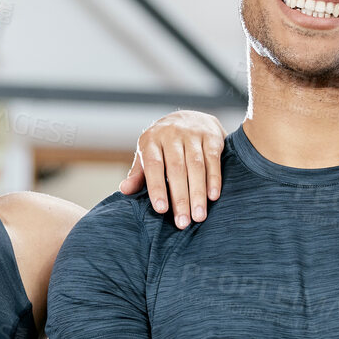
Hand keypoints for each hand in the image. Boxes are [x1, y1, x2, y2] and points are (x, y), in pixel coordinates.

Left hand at [119, 110, 227, 228]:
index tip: (161, 210)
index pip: (153, 165)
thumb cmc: (165, 144)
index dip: (157, 188)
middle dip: (180, 198)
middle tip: (183, 222)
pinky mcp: (211, 136)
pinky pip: (213, 159)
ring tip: (199, 216)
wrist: (191, 116)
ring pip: (196, 166)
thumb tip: (124, 190)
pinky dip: (214, 178)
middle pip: (176, 169)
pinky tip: (213, 196)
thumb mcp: (148, 153)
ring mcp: (192, 134)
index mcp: (151, 140)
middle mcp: (171, 135)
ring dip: (198, 193)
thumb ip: (138, 173)